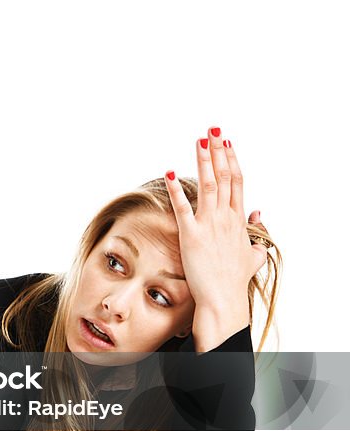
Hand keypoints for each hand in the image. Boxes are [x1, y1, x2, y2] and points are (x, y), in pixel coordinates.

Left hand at [164, 127, 268, 351]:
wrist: (224, 301)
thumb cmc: (233, 281)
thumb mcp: (252, 256)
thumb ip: (257, 234)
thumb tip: (260, 214)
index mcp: (238, 221)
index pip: (237, 183)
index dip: (231, 161)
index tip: (227, 142)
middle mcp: (226, 219)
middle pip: (224, 177)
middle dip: (219, 151)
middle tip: (213, 129)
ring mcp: (210, 225)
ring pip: (208, 185)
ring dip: (204, 161)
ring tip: (200, 140)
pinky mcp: (192, 235)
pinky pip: (183, 208)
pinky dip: (177, 190)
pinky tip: (170, 173)